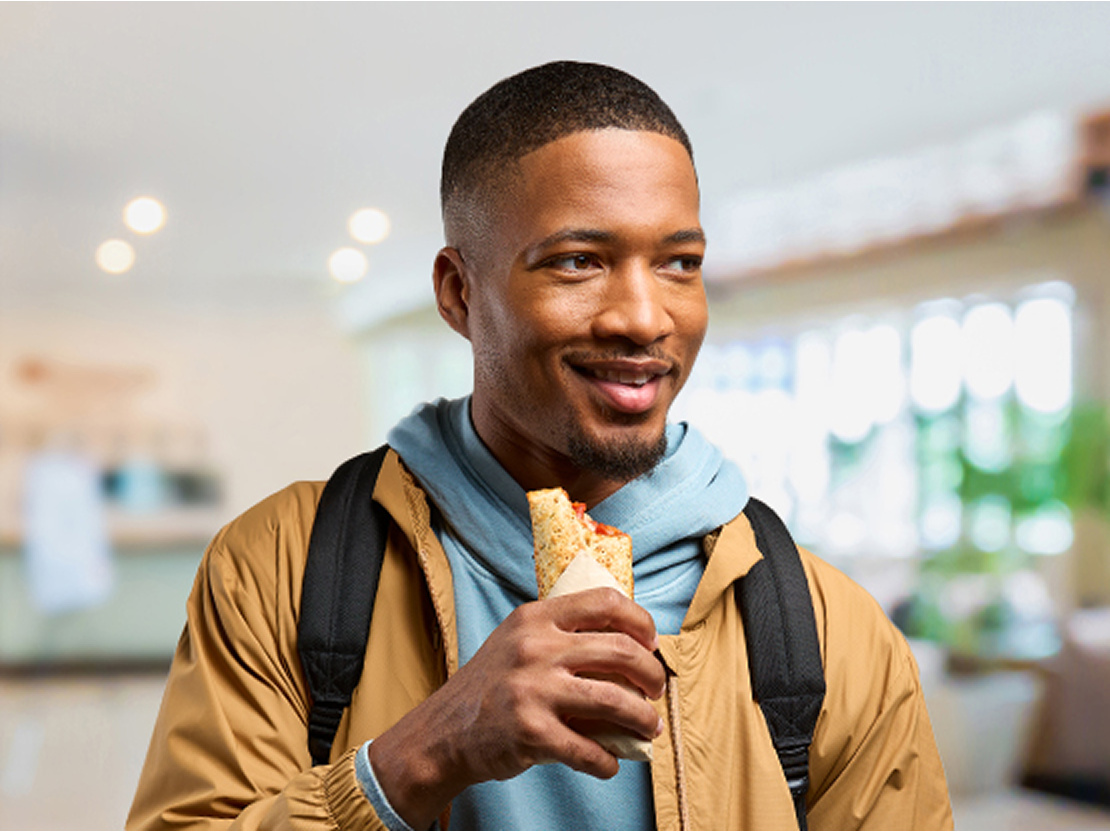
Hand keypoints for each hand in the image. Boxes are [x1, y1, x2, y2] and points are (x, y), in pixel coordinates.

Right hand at [368, 587, 665, 828]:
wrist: (445, 730)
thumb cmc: (493, 684)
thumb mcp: (520, 639)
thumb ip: (564, 633)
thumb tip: (631, 645)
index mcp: (537, 618)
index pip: (606, 602)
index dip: (641, 621)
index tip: (651, 642)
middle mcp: (535, 648)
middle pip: (621, 651)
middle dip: (652, 675)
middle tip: (656, 690)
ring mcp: (533, 690)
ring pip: (615, 701)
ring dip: (644, 719)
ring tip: (649, 727)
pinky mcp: (531, 733)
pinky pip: (590, 750)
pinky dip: (609, 761)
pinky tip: (611, 763)